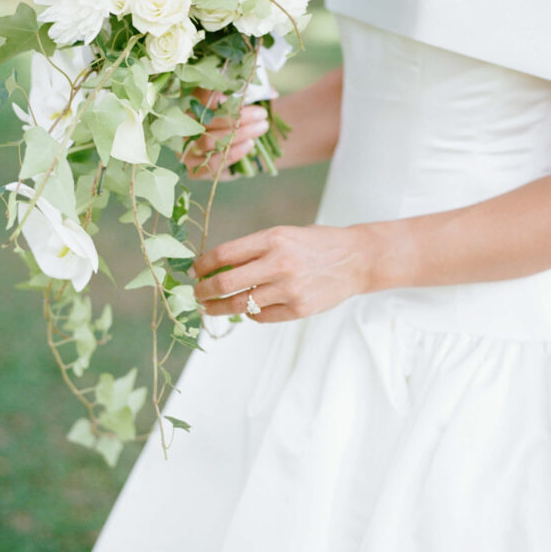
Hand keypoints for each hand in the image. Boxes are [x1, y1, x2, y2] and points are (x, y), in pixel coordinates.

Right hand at [182, 88, 269, 180]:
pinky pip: (211, 163)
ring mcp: (186, 149)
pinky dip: (232, 153)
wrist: (234, 154)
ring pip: (209, 140)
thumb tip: (272, 92)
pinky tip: (250, 144)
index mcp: (192, 107)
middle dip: (237, 115)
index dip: (214, 93)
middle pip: (207, 119)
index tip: (238, 92)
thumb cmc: (239, 124)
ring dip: (238, 134)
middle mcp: (185, 127)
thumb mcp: (245, 107)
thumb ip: (255, 96)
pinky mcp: (193, 169)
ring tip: (261, 128)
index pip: (199, 95)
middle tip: (261, 113)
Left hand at [190, 224, 367, 322]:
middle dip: (204, 291)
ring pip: (240, 305)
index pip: (224, 254)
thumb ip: (254, 249)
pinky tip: (247, 308)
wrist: (356, 259)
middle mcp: (279, 263)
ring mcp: (290, 289)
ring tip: (210, 307)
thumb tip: (216, 267)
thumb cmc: (315, 244)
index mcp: (273, 238)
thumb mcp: (284, 235)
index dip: (203, 265)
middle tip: (196, 294)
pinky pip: (261, 317)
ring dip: (219, 308)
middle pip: (226, 283)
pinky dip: (249, 313)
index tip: (194, 271)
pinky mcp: (299, 309)